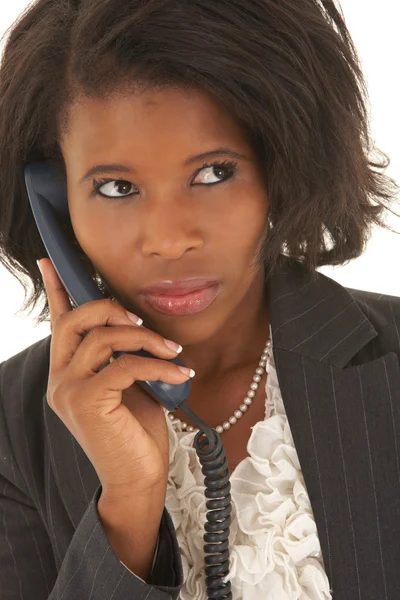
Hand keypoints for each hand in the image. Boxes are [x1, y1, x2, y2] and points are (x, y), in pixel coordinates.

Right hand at [37, 258, 193, 499]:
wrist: (137, 478)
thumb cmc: (135, 431)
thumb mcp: (128, 384)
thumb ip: (121, 355)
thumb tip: (135, 325)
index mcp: (66, 371)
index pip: (58, 322)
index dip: (57, 289)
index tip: (51, 262)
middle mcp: (59, 377)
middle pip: (76, 319)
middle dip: (113, 310)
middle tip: (144, 323)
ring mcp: (67, 389)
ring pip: (103, 337)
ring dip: (146, 339)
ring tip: (174, 351)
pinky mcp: (85, 401)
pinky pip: (125, 364)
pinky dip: (157, 366)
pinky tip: (179, 374)